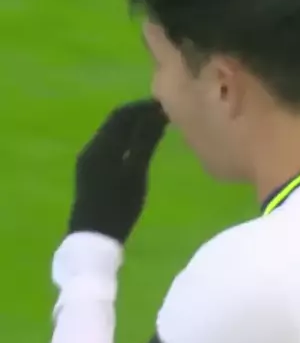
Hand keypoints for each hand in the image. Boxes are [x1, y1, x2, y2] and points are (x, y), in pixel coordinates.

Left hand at [68, 99, 167, 243]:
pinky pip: (110, 145)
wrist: (93, 238)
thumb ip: (146, 142)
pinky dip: (127, 140)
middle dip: (139, 115)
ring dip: (133, 127)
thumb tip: (159, 114)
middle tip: (166, 114)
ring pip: (113, 134)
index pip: (123, 114)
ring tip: (158, 128)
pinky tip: (141, 146)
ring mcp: (89, 159)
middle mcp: (91, 147)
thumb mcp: (136, 174)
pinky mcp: (90, 170)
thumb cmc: (118, 207)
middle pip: (116, 122)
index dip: (144, 107)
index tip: (167, 105)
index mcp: (101, 146)